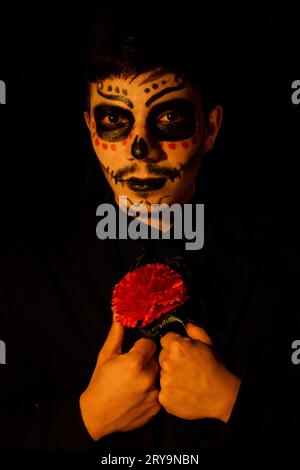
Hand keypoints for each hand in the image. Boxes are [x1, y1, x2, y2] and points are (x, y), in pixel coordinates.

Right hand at [80, 321, 160, 440]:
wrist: (97, 415)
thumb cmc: (100, 383)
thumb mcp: (106, 355)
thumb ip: (116, 333)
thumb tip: (118, 312)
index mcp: (135, 362)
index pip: (150, 343)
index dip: (141, 347)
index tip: (133, 353)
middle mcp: (148, 377)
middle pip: (157, 358)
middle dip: (148, 360)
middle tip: (135, 368)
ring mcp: (154, 394)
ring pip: (161, 374)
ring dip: (153, 375)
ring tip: (137, 381)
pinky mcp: (157, 407)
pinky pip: (162, 391)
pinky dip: (154, 390)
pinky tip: (140, 393)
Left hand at [158, 322, 240, 421]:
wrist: (223, 396)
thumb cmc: (217, 368)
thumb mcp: (208, 343)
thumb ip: (194, 330)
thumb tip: (185, 324)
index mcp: (177, 347)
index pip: (165, 339)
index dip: (174, 344)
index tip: (181, 351)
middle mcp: (168, 363)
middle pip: (162, 356)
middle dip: (171, 359)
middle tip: (185, 367)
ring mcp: (166, 382)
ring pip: (162, 374)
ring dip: (170, 376)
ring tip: (186, 380)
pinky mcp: (165, 398)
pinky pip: (163, 391)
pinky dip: (171, 392)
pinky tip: (183, 391)